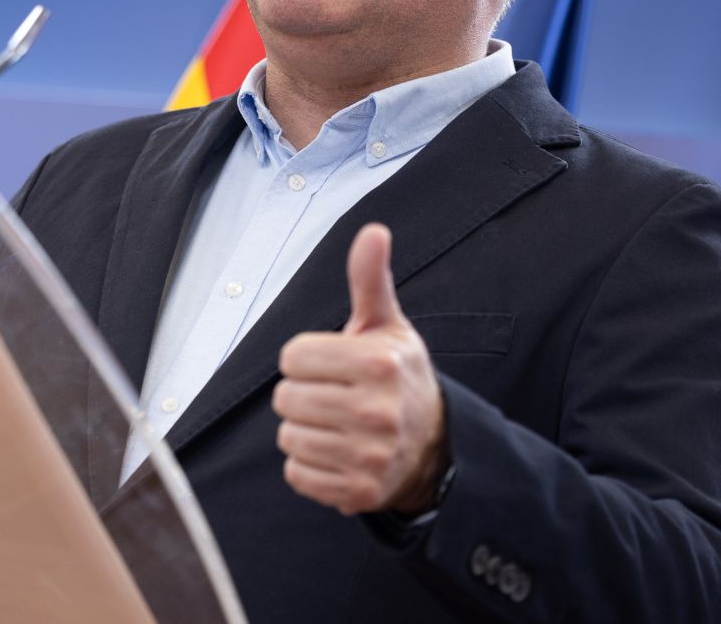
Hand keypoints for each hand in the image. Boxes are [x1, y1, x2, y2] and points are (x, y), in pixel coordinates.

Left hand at [272, 223, 447, 514]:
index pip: (292, 357)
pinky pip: (297, 474)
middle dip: (302, 394)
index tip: (332, 364)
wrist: (435, 446)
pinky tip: (336, 452)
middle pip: (285, 398)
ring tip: (336, 424)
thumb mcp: (387, 326)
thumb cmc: (399, 377)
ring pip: (288, 437)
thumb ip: (370, 280)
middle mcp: (376, 411)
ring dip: (304, 430)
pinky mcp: (359, 491)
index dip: (305, 359)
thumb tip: (373, 231)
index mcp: (378, 363)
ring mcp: (369, 456)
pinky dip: (309, 465)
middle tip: (333, 395)